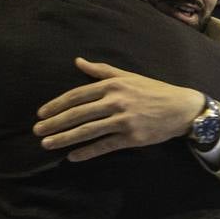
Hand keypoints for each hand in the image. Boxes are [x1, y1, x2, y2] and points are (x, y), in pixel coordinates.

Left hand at [34, 58, 206, 161]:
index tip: (42, 114)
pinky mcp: (132, 137)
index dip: (57, 105)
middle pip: (78, 114)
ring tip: (48, 144)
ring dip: (65, 138)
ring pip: (88, 131)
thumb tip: (78, 61)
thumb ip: (102, 71)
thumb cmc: (154, 91)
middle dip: (55, 123)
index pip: (77, 95)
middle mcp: (116, 101)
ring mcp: (124, 120)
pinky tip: (73, 157)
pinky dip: (88, 152)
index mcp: (113, 85)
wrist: (181, 108)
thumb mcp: (128, 76)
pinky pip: (105, 146)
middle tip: (37, 131)